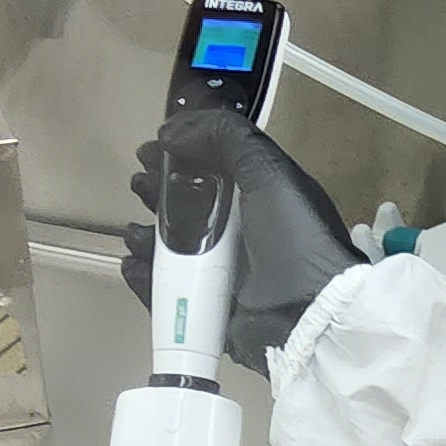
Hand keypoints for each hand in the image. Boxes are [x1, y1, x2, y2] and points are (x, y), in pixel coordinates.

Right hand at [119, 103, 362, 373]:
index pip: (212, 170)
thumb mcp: (269, 173)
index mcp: (260, 198)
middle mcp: (242, 233)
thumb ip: (228, 138)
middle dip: (158, 192)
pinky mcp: (208, 311)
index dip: (181, 156)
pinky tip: (135, 264)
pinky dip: (145, 278)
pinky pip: (166, 293)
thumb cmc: (294, 239)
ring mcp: (224, 274)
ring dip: (147, 236)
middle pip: (187, 207)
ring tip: (136, 233)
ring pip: (172, 250)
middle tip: (140, 186)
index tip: (152, 150)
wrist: (310, 316)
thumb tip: (175, 130)